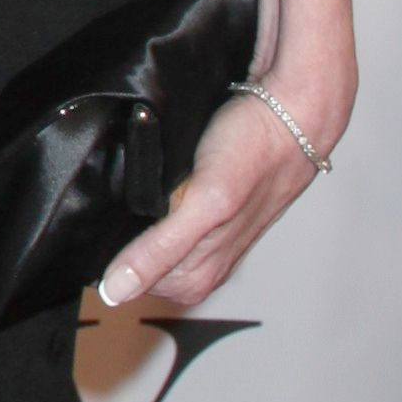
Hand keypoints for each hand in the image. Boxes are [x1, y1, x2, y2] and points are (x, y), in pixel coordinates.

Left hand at [97, 78, 338, 316]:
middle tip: (131, 196)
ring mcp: (208, 234)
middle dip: (126, 232)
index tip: (108, 222)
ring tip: (149, 184)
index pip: (128, 285)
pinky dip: (158, 195)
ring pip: (151, 234)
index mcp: (200, 275)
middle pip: (138, 261)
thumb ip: (161, 250)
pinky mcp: (210, 207)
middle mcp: (205, 261)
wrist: (294, 109)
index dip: (112, 254)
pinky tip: (162, 178)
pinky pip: (167, 212)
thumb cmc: (257, 148)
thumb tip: (115, 291)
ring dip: (142, 211)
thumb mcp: (205, 203)